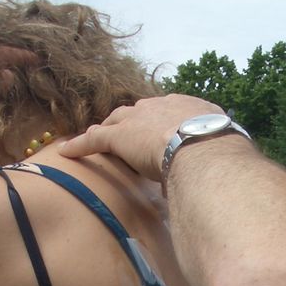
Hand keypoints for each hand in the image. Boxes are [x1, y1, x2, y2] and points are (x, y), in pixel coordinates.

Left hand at [60, 94, 224, 182]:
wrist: (203, 148)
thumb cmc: (219, 153)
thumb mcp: (219, 149)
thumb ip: (209, 158)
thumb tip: (207, 178)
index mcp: (188, 108)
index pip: (168, 112)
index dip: (161, 123)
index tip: (159, 132)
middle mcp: (161, 106)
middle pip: (139, 112)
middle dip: (132, 121)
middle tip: (128, 132)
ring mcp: (138, 119)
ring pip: (116, 122)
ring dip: (108, 129)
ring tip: (100, 137)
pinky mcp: (118, 135)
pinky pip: (94, 139)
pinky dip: (80, 145)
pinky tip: (66, 152)